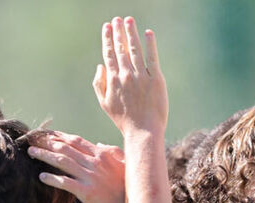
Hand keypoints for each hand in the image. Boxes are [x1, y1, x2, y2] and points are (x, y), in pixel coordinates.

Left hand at [30, 131, 125, 202]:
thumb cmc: (130, 186)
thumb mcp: (124, 163)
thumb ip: (111, 151)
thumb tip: (99, 144)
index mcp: (102, 154)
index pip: (76, 140)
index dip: (59, 136)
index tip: (47, 134)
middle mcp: (94, 162)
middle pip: (65, 147)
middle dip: (47, 142)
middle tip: (32, 139)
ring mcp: (90, 176)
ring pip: (62, 161)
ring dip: (44, 155)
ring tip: (31, 152)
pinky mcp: (87, 192)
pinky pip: (65, 183)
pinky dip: (52, 178)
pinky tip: (41, 176)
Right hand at [93, 17, 167, 136]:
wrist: (143, 131)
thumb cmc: (123, 120)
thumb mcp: (104, 104)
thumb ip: (98, 84)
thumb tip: (100, 66)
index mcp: (113, 80)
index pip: (109, 54)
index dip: (108, 39)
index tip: (107, 27)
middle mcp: (126, 75)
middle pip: (121, 48)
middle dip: (118, 31)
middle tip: (117, 19)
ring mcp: (141, 76)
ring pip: (135, 49)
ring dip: (131, 33)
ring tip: (129, 21)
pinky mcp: (156, 79)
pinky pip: (152, 58)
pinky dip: (150, 44)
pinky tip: (148, 33)